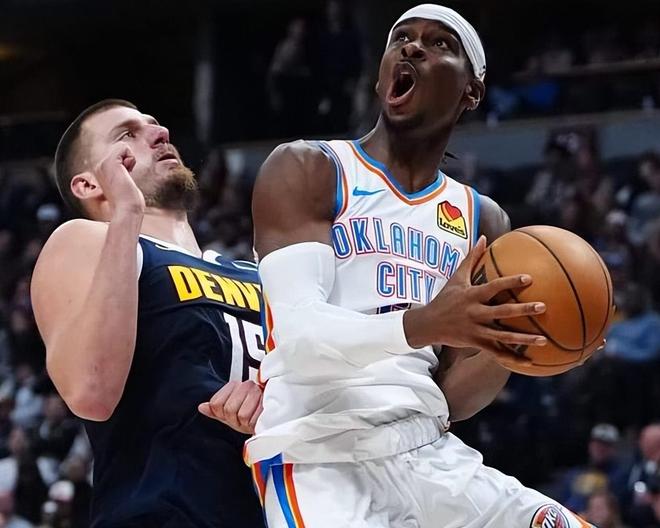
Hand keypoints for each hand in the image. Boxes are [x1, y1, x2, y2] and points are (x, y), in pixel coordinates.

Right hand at [94, 142, 144, 216]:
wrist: (126, 211)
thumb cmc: (128, 203)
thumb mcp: (124, 184)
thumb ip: (123, 173)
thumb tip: (127, 165)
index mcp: (101, 172)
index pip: (119, 155)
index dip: (127, 165)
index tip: (124, 181)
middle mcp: (99, 166)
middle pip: (120, 150)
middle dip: (128, 162)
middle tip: (126, 180)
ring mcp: (102, 163)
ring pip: (122, 147)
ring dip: (129, 161)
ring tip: (126, 177)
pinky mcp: (108, 162)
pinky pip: (124, 147)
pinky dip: (131, 158)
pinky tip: (127, 173)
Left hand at [198, 380, 262, 433]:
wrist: (269, 418)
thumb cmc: (250, 415)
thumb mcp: (229, 414)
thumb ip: (215, 410)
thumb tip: (202, 407)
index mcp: (234, 386)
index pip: (216, 403)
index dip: (221, 414)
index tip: (231, 414)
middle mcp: (246, 385)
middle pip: (228, 409)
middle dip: (234, 419)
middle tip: (242, 418)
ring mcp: (257, 392)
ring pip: (241, 414)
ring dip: (245, 422)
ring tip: (250, 418)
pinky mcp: (268, 402)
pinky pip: (253, 419)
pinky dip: (254, 424)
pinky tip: (257, 419)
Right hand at [404, 236, 546, 361]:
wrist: (427, 324)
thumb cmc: (445, 298)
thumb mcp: (456, 278)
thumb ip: (471, 258)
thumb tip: (484, 237)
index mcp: (472, 296)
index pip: (493, 287)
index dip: (510, 282)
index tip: (529, 278)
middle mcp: (474, 313)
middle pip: (502, 312)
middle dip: (523, 310)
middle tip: (543, 307)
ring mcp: (475, 330)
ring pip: (503, 336)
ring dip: (524, 339)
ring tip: (543, 340)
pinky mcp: (475, 344)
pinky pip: (496, 353)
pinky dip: (512, 359)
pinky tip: (530, 362)